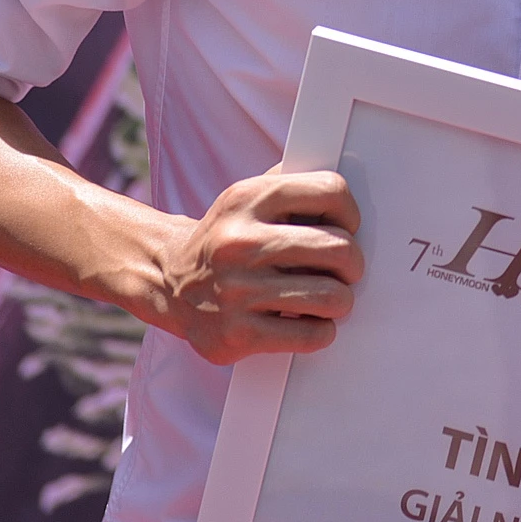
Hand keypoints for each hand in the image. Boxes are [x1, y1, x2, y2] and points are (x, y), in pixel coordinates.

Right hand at [152, 167, 364, 364]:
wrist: (168, 282)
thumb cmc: (228, 239)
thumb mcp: (250, 197)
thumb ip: (293, 186)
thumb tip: (344, 199)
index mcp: (247, 198)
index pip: (330, 191)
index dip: (349, 213)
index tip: (345, 229)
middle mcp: (239, 242)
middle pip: (339, 249)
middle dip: (353, 263)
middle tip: (345, 270)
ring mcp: (236, 290)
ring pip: (331, 297)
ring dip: (340, 301)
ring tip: (328, 298)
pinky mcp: (236, 334)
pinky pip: (311, 335)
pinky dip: (322, 330)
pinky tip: (309, 321)